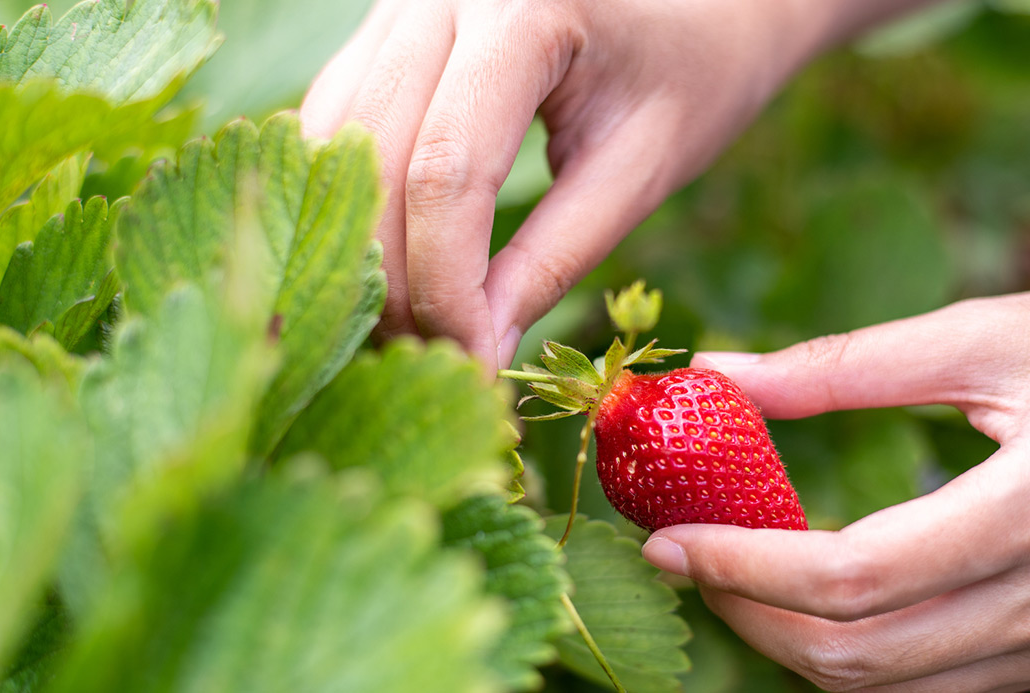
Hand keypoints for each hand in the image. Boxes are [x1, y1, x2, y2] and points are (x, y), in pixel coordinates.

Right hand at [300, 0, 931, 367]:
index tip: (472, 364)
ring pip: (333, 144)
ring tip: (408, 331)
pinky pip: (337, 121)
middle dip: (393, 280)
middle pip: (372, 160)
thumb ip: (553, 259)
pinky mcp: (386, 23)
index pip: (447, 170)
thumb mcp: (640, 171)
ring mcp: (402, 1)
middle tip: (431, 367)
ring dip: (360, 249)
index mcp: (524, 10)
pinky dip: (355, 203)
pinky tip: (388, 268)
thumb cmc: (696, 71)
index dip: (445, 284)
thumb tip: (474, 353)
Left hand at [642, 251, 1029, 690]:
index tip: (665, 539)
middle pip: (862, 656)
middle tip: (683, 557)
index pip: (856, 577)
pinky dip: (864, 653)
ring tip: (734, 575)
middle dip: (750, 617)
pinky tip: (818, 598)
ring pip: (896, 688)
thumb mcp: (987, 332)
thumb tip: (720, 376)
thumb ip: (844, 365)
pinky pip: (942, 682)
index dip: (742, 567)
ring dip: (796, 645)